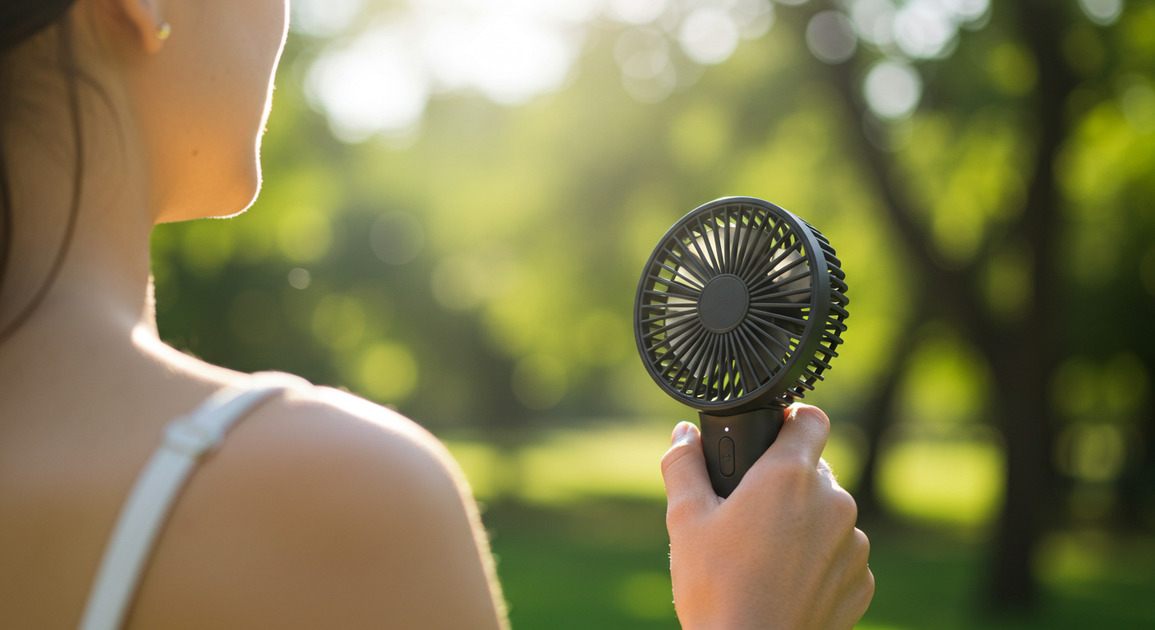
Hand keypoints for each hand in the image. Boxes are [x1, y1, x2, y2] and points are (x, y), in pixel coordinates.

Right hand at [661, 404, 873, 629]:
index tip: (769, 437)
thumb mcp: (685, 520)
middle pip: (813, 471)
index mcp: (789, 476)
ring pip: (828, 514)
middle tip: (747, 513)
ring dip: (803, 523)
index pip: (809, 419)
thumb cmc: (716, 589)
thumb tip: (682, 435)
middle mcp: (833, 502)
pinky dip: (818, 560)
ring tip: (762, 556)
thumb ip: (684, 465)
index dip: (789, 421)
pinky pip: (840, 554)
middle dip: (784, 483)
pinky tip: (784, 582)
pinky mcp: (861, 580)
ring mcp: (854, 543)